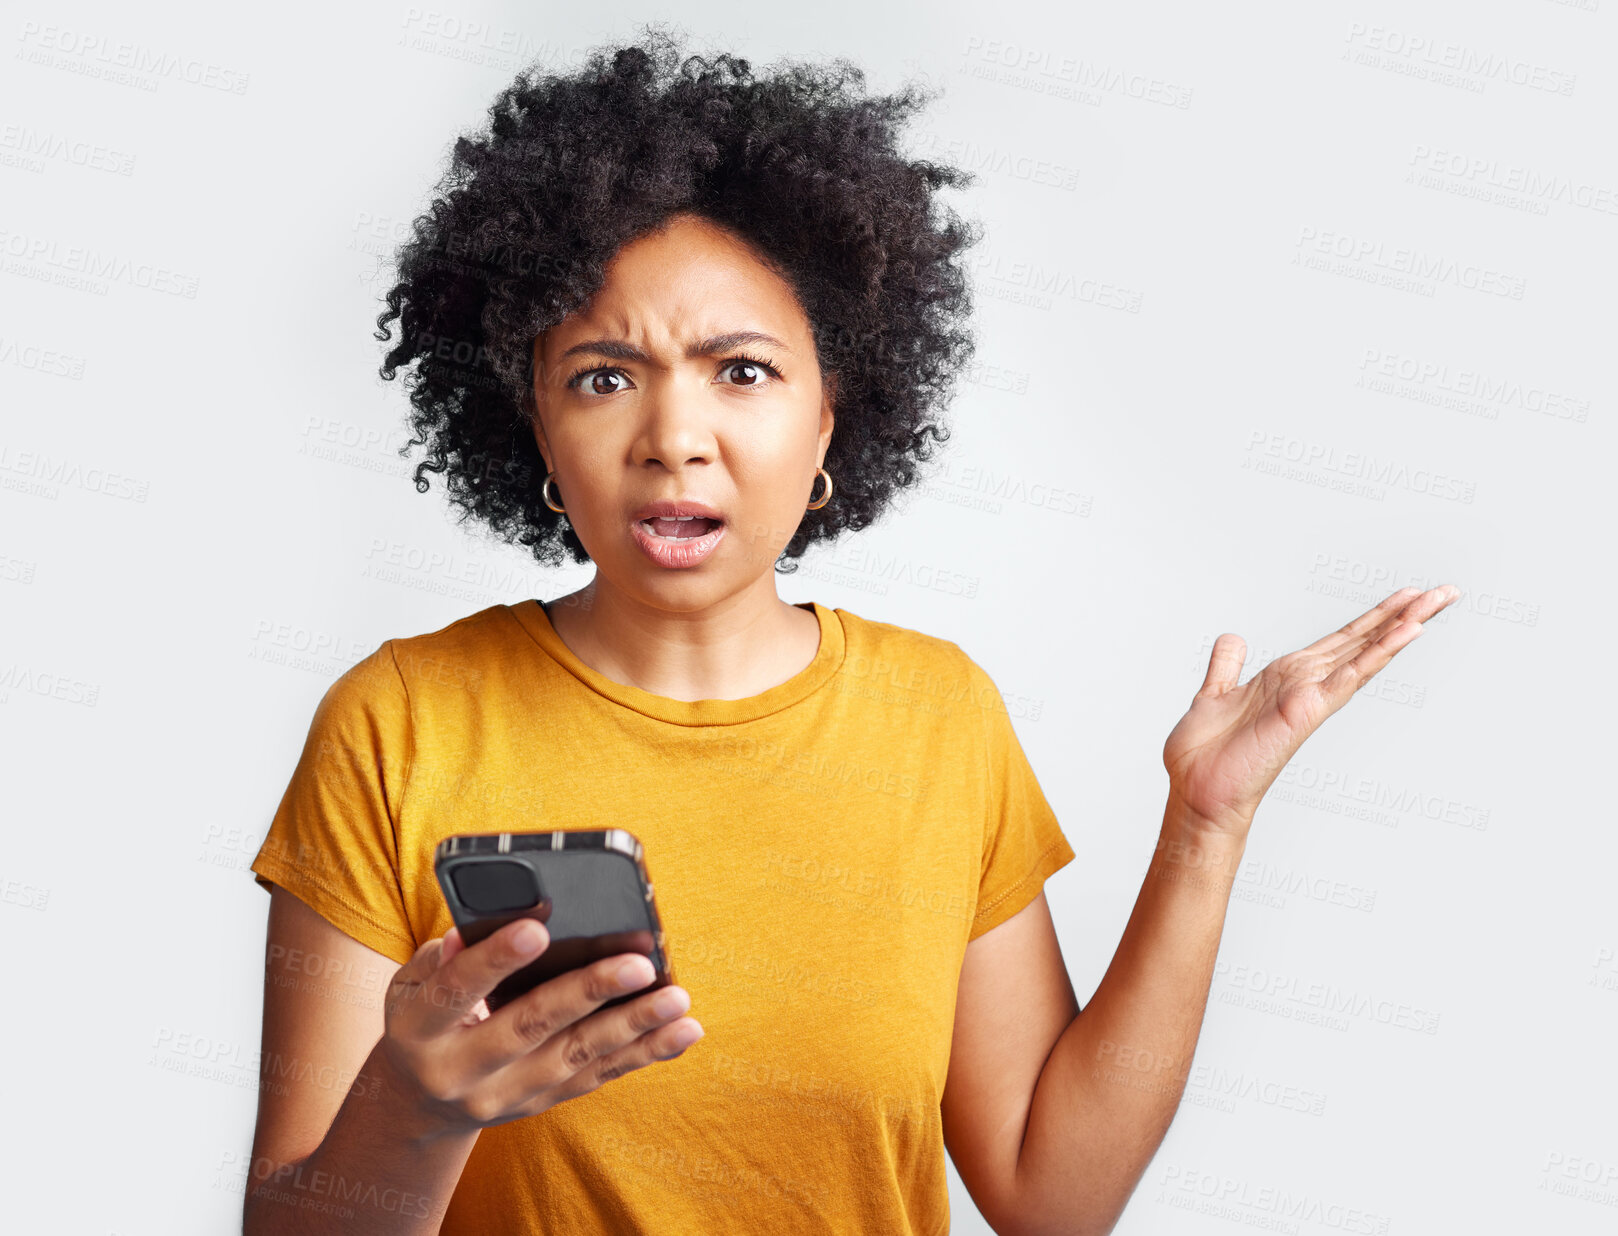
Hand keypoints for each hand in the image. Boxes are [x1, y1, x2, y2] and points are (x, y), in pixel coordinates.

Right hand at [376, 919, 703, 1139]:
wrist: (416, 1106)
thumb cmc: (422, 1020)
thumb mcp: (409, 986)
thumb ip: (444, 957)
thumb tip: (488, 925)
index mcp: (420, 1030)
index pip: (458, 990)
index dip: (496, 960)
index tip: (537, 931)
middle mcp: (460, 1070)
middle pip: (530, 1026)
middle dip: (588, 992)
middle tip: (639, 964)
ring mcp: (503, 1095)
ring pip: (575, 1057)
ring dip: (632, 1027)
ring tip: (677, 999)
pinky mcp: (540, 1104)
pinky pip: (597, 1077)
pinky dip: (643, 1054)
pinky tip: (682, 1032)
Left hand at [1163, 584, 1460, 837]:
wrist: (1198, 791)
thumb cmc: (1206, 755)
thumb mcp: (1215, 695)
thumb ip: (1227, 666)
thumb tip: (1233, 639)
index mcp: (1288, 676)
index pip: (1342, 640)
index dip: (1375, 616)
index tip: (1408, 594)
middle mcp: (1306, 683)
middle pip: (1365, 640)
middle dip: (1404, 613)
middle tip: (1445, 590)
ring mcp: (1311, 696)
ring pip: (1366, 653)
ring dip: (1402, 626)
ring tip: (1437, 601)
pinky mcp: (1308, 710)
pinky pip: (1350, 676)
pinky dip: (1378, 653)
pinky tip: (1407, 633)